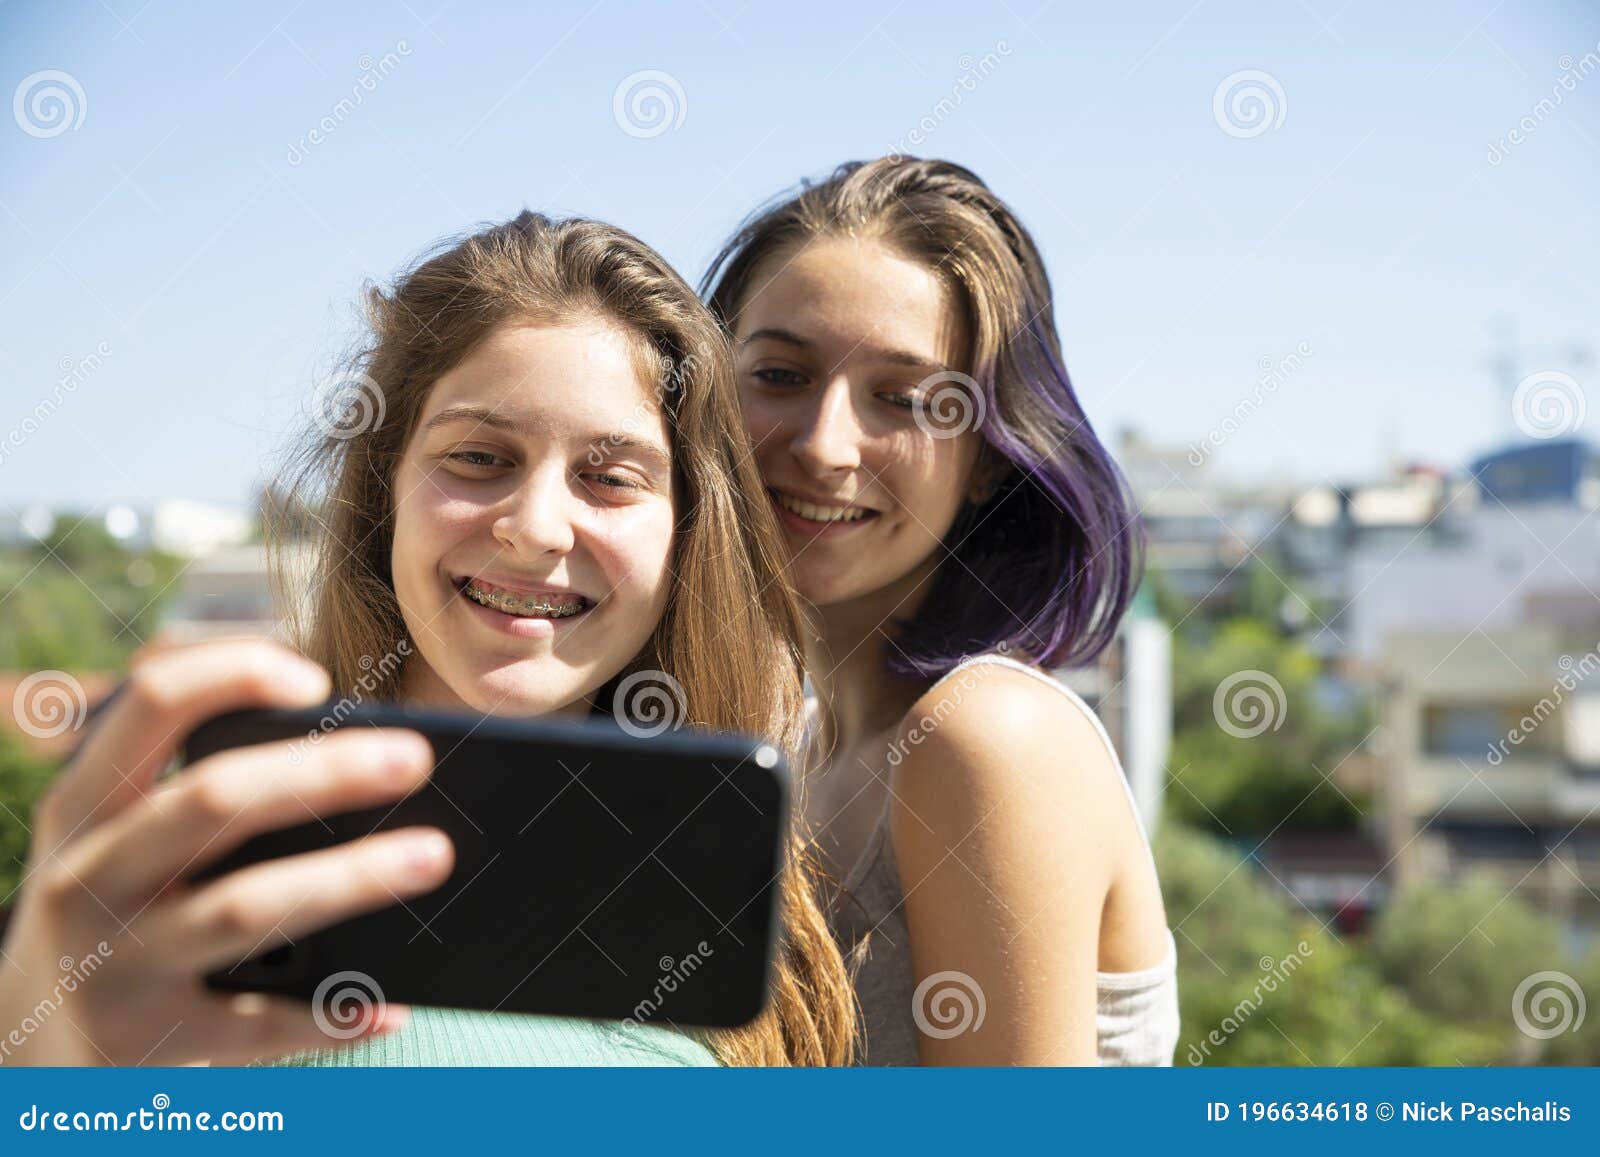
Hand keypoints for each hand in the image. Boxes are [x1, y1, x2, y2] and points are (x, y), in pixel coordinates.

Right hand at [0, 638, 453, 1065]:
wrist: (31, 1061)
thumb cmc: (117, 913)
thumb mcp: (117, 840)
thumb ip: (199, 788)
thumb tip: (360, 749)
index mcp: (87, 805)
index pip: (152, 703)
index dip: (235, 674)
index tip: (318, 678)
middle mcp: (87, 877)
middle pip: (214, 799)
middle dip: (323, 772)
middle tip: (416, 758)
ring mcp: (114, 966)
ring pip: (247, 908)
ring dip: (351, 877)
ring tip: (433, 855)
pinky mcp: (151, 1043)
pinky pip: (259, 1025)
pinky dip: (331, 1014)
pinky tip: (389, 1005)